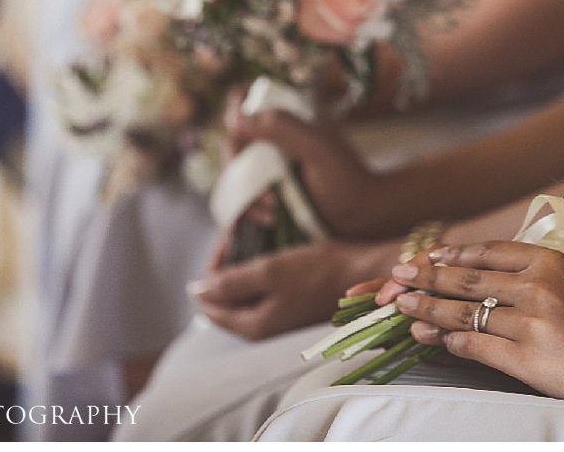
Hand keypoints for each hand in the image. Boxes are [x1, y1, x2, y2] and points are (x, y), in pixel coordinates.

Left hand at [190, 240, 397, 340]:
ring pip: (246, 293)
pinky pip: (264, 290)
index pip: (210, 305)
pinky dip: (260, 271)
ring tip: (251, 237)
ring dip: (242, 267)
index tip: (225, 240)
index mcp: (254, 326)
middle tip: (237, 234)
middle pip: (227, 299)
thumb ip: (231, 283)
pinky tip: (269, 252)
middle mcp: (265, 328)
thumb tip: (197, 290)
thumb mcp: (270, 271)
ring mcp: (281, 317)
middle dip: (225, 267)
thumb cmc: (319, 272)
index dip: (209, 270)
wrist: (365, 275)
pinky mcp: (294, 305)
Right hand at [230, 110, 381, 236]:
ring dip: (243, 191)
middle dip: (238, 163)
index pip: (246, 95)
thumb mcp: (318, 148)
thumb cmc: (347, 179)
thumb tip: (237, 118)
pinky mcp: (264, 190)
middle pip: (232, 137)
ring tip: (271, 209)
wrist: (361, 218)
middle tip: (261, 185)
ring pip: (233, 170)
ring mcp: (266, 164)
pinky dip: (246, 207)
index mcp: (287, 114)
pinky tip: (268, 218)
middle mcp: (272, 136)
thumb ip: (283, 128)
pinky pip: (239, 195)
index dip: (235, 109)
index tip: (241, 133)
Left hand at [388, 241, 563, 411]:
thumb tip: (469, 272)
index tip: (427, 256)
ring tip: (404, 306)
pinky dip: (449, 342)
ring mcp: (531, 322)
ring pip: (465, 312)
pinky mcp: (525, 357)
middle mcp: (537, 287)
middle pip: (468, 279)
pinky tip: (433, 340)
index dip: (451, 254)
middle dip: (427, 276)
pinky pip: (475, 345)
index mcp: (549, 263)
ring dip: (428, 309)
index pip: (488, 252)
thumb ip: (524, 276)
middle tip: (398, 275)